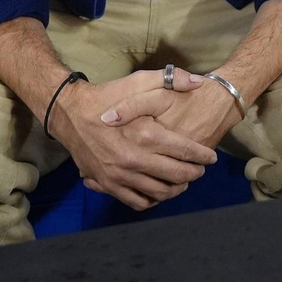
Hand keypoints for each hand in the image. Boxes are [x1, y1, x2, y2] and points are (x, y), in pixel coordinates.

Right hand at [50, 68, 217, 210]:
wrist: (70, 113)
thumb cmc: (107, 96)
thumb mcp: (139, 80)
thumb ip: (172, 80)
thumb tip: (199, 83)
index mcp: (145, 134)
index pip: (186, 151)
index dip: (202, 156)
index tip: (211, 157)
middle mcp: (134, 159)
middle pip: (176, 175)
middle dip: (194, 173)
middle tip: (199, 170)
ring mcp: (120, 175)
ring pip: (159, 192)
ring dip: (177, 189)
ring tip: (183, 181)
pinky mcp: (108, 184)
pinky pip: (136, 201)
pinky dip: (152, 200)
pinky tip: (158, 191)